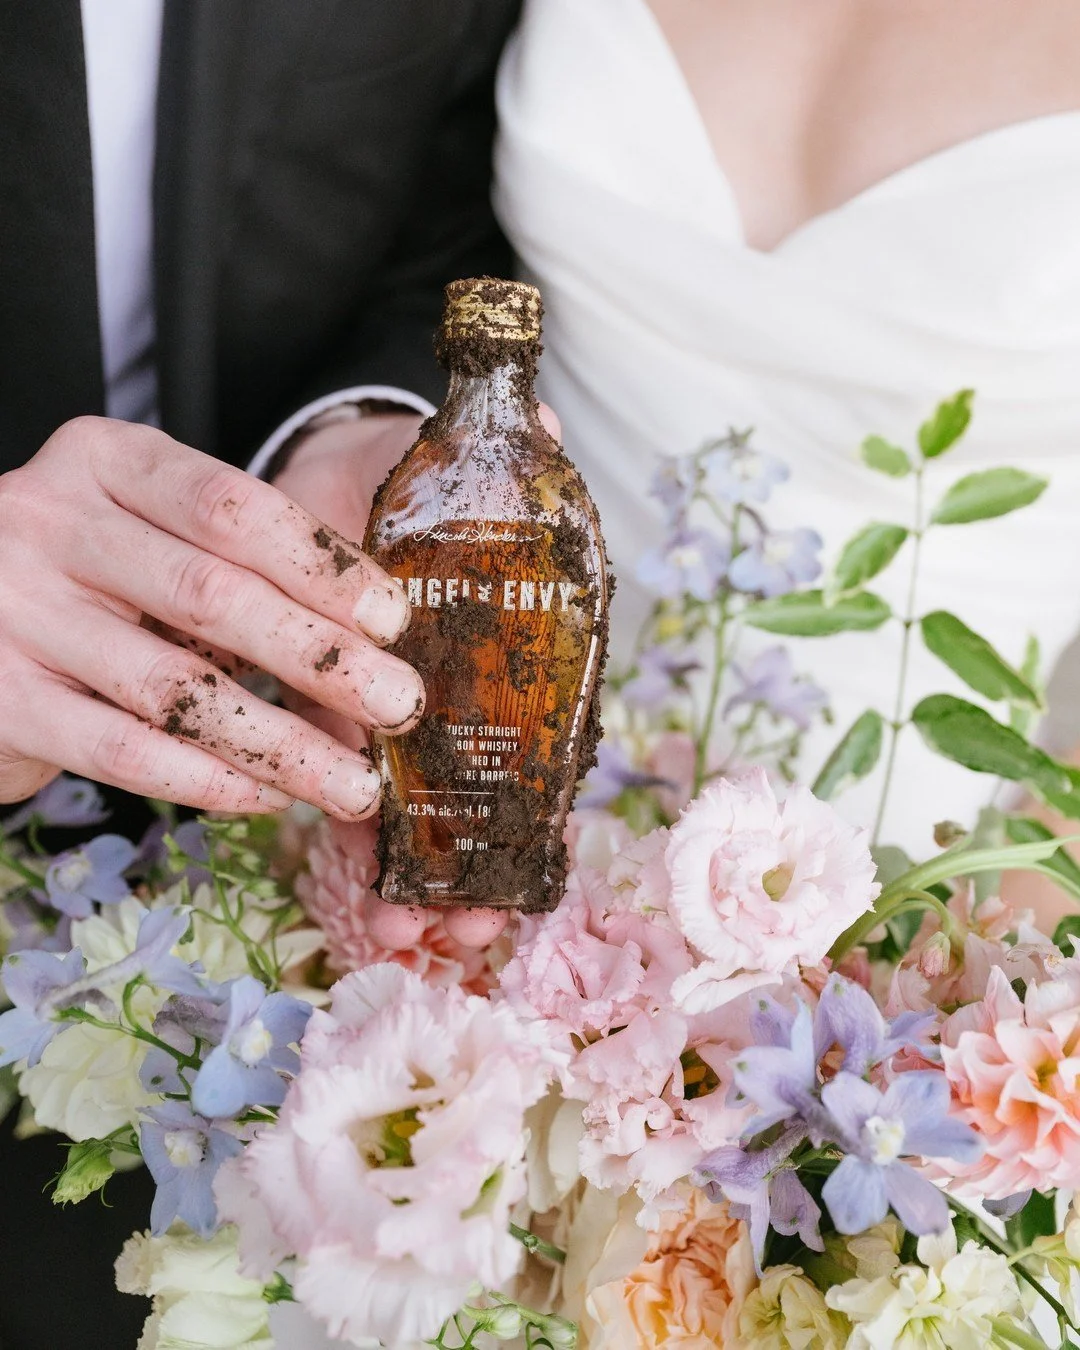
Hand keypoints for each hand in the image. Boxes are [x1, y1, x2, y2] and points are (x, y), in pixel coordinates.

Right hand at [0, 416, 424, 816]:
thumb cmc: (89, 580)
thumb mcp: (153, 538)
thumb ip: (237, 565)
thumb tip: (375, 640)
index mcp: (104, 461)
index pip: (231, 506)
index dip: (322, 567)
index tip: (392, 619)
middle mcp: (47, 520)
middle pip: (212, 594)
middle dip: (322, 658)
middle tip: (399, 704)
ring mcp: (13, 610)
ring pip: (175, 688)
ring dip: (282, 743)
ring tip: (355, 782)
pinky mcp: (1, 700)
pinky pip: (126, 752)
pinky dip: (210, 780)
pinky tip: (270, 796)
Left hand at [273, 408, 560, 947]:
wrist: (321, 484)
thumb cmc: (394, 481)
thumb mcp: (439, 469)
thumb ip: (490, 463)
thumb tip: (546, 428)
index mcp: (503, 644)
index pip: (540, 735)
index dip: (540, 804)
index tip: (534, 864)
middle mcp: (463, 694)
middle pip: (489, 800)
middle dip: (482, 869)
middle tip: (473, 929)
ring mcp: (398, 715)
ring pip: (427, 812)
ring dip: (424, 877)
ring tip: (414, 934)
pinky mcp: (336, 717)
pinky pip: (351, 789)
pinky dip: (359, 841)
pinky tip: (365, 898)